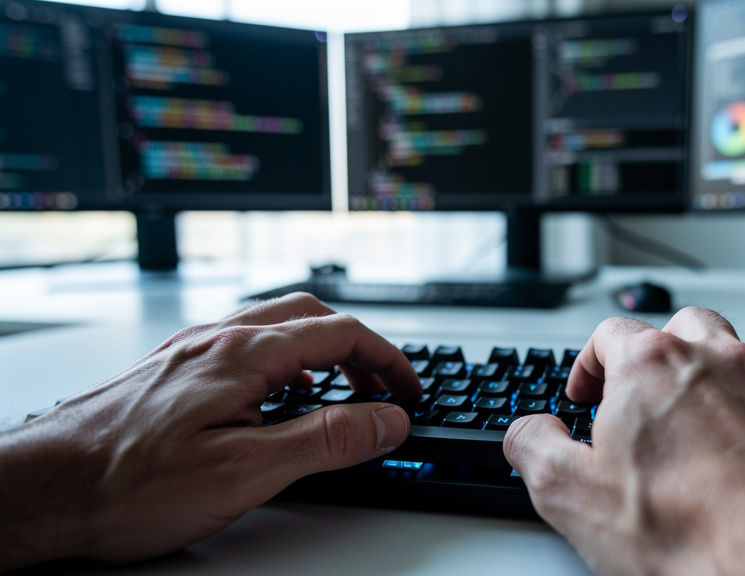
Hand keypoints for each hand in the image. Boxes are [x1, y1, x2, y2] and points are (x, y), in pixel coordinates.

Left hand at [0, 293, 420, 569]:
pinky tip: (273, 401)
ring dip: (321, 354)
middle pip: (313, 319)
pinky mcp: (174, 370)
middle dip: (360, 350)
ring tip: (339, 396)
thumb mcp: (246, 471)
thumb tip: (387, 420)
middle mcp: (218, 340)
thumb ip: (326, 440)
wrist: (41, 489)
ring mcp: (192, 351)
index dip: (389, 361)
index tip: (411, 391)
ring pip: (277, 328)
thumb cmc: (125, 485)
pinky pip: (245, 347)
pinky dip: (283, 364)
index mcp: (243, 354)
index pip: (341, 335)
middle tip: (384, 390)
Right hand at [504, 307, 744, 575]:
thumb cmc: (697, 529)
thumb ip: (534, 449)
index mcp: (650, 365)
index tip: (585, 394)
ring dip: (714, 361)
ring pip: (737, 342)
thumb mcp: (572, 497)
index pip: (608, 335)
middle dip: (654, 353)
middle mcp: (714, 356)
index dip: (589, 364)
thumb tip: (527, 431)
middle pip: (677, 326)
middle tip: (640, 394)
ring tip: (700, 400)